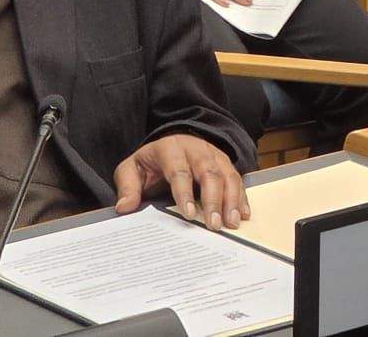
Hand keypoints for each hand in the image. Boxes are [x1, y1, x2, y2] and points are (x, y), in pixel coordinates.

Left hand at [116, 134, 248, 229]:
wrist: (170, 142)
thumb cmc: (150, 162)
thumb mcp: (132, 169)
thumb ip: (127, 186)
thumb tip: (124, 208)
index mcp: (170, 149)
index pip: (179, 170)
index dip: (185, 192)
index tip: (189, 214)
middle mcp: (196, 149)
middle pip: (209, 172)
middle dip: (213, 199)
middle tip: (214, 225)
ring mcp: (213, 154)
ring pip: (227, 174)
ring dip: (232, 199)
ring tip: (231, 223)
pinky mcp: (225, 162)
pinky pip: (237, 177)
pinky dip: (241, 196)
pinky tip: (242, 214)